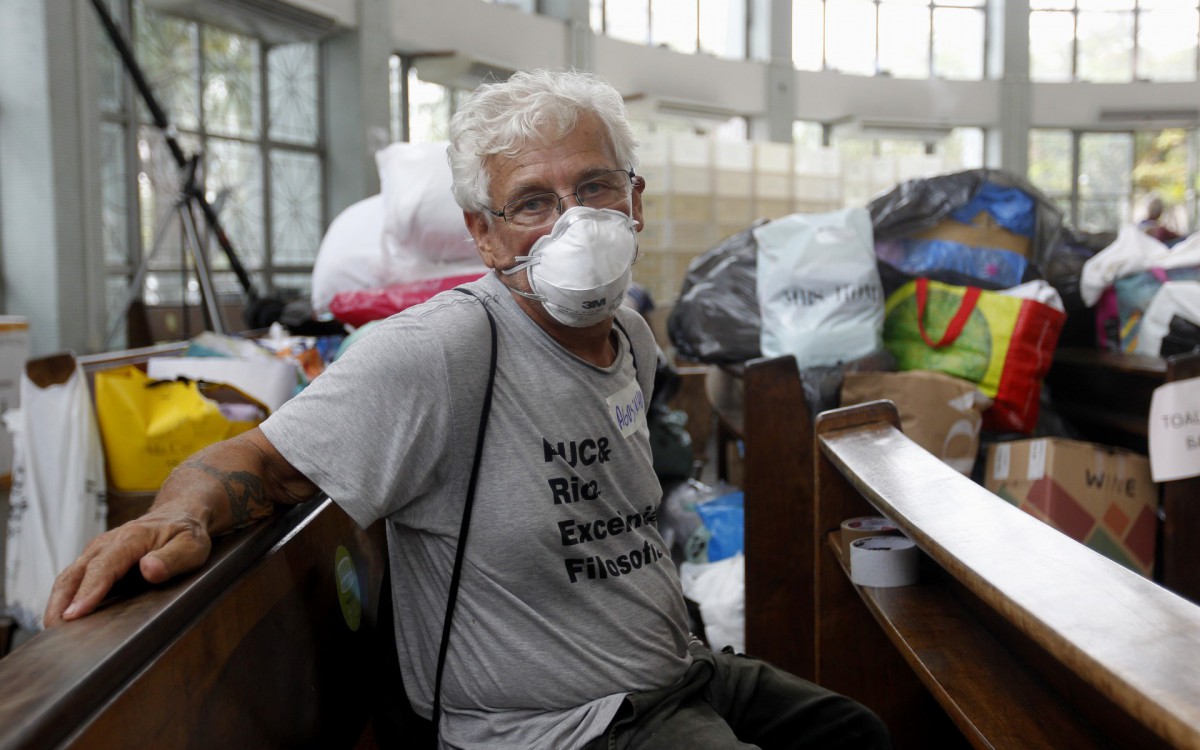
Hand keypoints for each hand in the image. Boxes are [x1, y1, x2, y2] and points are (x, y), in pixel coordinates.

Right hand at [43, 510, 212, 626]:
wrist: (178, 514)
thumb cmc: (186, 533)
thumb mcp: (191, 546)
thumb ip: (172, 558)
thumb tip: (149, 569)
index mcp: (130, 539)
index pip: (103, 568)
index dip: (87, 592)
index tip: (74, 615)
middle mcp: (106, 544)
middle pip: (75, 574)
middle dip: (60, 603)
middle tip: (54, 633)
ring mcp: (97, 552)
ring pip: (69, 577)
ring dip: (57, 603)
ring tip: (52, 632)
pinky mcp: (94, 561)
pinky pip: (74, 580)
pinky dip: (64, 599)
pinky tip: (64, 620)